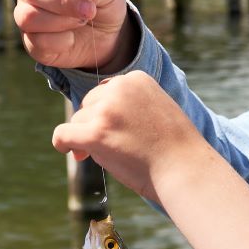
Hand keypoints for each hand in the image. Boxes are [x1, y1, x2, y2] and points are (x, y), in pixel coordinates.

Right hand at [14, 0, 133, 71]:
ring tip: (81, 21)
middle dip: (64, 2)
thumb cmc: (101, 2)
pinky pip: (37, 41)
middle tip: (89, 10)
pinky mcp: (30, 41)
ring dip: (61, 21)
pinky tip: (72, 38)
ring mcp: (26, 14)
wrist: (105, 35)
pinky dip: (60, 42)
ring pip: (29, 16)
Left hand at [50, 70, 210, 200]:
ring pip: (78, 121)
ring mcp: (107, 110)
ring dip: (89, 139)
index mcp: (136, 78)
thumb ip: (128, 105)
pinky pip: (63, 134)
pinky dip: (63, 144)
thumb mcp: (156, 110)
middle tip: (117, 147)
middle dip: (96, 125)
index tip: (121, 132)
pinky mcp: (96, 133)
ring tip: (118, 155)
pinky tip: (74, 154)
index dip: (108, 115)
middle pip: (88, 105)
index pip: (106, 92)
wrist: (185, 170)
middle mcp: (119, 88)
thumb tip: (88, 115)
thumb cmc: (174, 149)